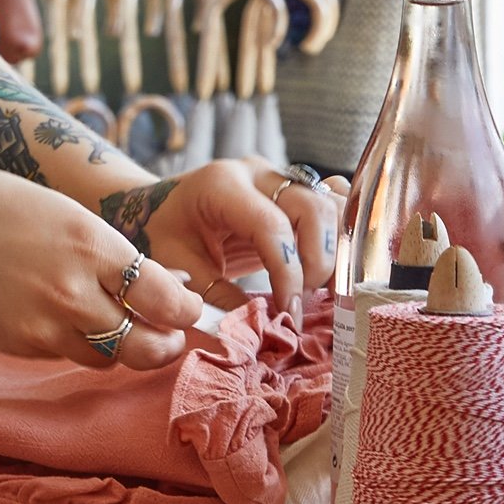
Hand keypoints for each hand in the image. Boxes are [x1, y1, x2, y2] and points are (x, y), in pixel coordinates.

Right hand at [0, 171, 207, 372]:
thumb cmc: (8, 209)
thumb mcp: (73, 218)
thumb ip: (120, 257)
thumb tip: (173, 286)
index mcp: (92, 246)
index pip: (168, 300)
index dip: (188, 309)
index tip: (188, 306)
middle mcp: (72, 292)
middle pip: (148, 346)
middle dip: (167, 343)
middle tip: (167, 333)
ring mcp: (43, 324)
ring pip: (109, 359)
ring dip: (118, 345)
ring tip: (110, 321)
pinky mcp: (18, 344)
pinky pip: (65, 355)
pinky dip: (73, 342)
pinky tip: (59, 315)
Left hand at [102, 162, 347, 307]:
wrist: (161, 208)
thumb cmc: (163, 234)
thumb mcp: (178, 266)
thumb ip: (215, 296)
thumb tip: (257, 330)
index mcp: (222, 185)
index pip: (271, 226)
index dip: (288, 273)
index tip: (288, 313)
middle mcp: (257, 173)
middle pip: (312, 209)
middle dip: (316, 264)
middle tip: (299, 302)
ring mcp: (281, 178)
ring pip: (331, 207)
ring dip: (333, 254)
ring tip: (315, 291)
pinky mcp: (296, 192)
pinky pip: (334, 206)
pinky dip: (342, 238)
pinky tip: (334, 268)